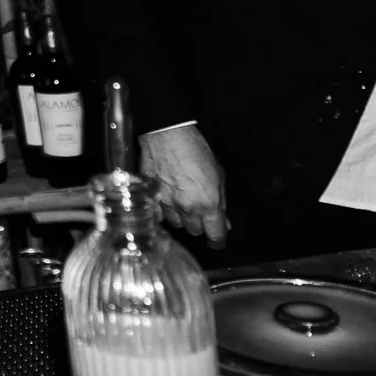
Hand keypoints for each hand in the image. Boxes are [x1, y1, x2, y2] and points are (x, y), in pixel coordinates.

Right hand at [139, 125, 229, 248]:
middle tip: (199, 209)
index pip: (216, 236)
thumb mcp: (218, 174)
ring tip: (181, 200)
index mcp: (208, 203)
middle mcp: (187, 209)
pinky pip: (159, 215)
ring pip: (177, 225)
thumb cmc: (195, 150)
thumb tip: (224, 222)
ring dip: (181, 218)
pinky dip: (164, 212)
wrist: (166, 134)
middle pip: (195, 232)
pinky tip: (166, 200)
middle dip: (199, 224)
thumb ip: (221, 202)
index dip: (218, 240)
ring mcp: (167, 205)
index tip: (218, 240)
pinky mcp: (151, 199)